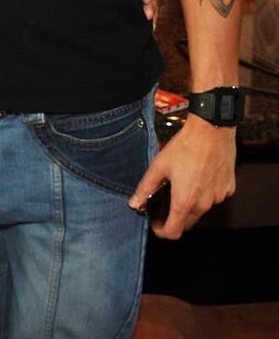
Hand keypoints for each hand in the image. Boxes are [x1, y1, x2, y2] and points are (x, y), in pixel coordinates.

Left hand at [128, 114, 235, 238]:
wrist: (211, 131)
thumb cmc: (185, 146)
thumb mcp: (159, 166)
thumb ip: (146, 188)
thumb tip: (134, 203)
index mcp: (185, 201)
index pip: (173, 232)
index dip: (162, 231)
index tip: (156, 223)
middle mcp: (203, 204)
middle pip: (187, 223)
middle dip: (175, 217)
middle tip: (165, 201)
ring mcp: (218, 198)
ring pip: (201, 209)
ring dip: (191, 203)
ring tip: (183, 182)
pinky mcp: (228, 189)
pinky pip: (214, 197)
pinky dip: (205, 192)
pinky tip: (199, 175)